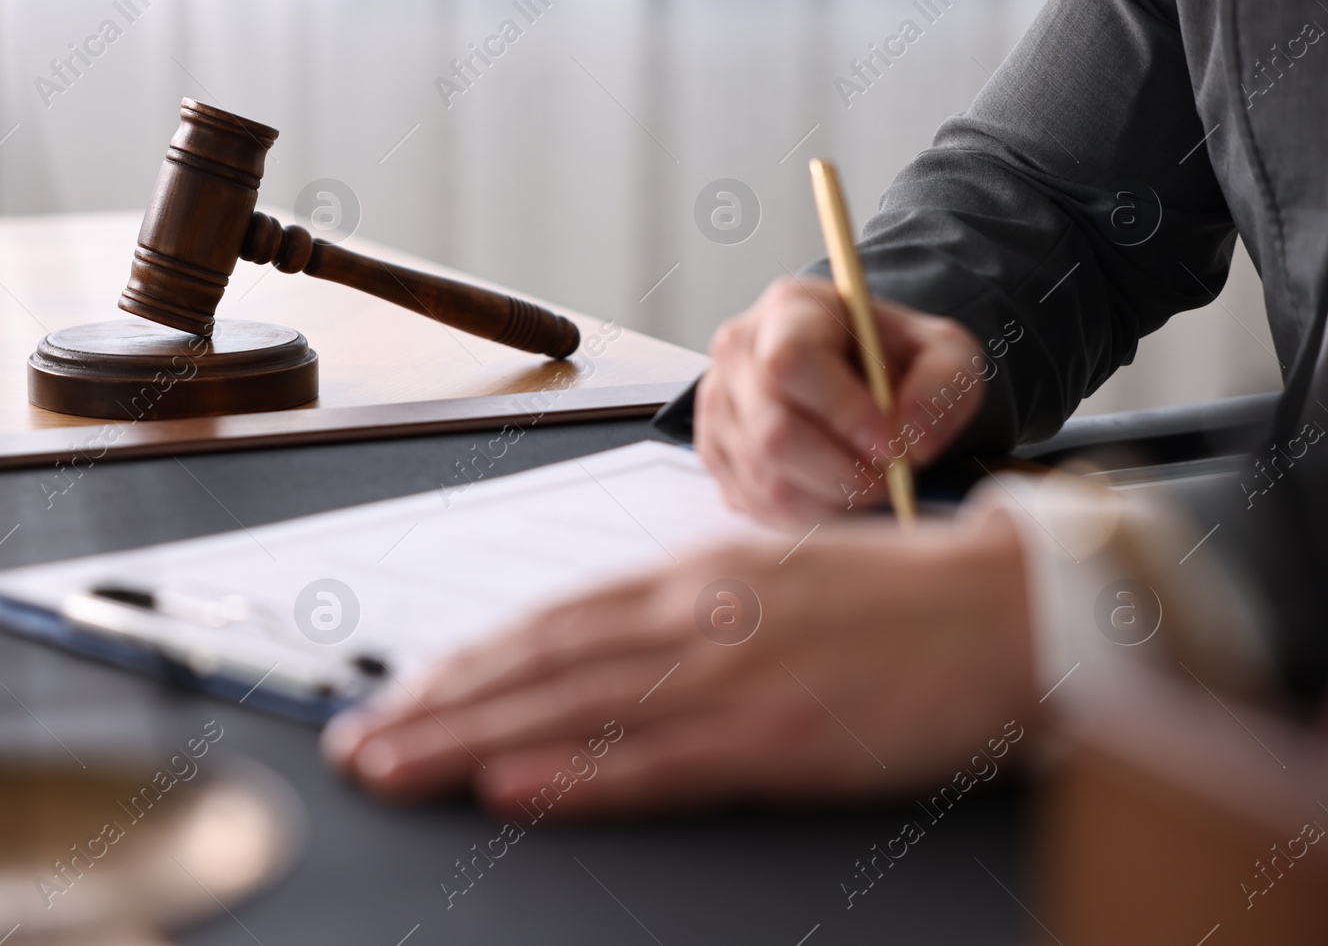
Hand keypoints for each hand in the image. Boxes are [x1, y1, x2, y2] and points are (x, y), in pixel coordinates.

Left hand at [320, 507, 1035, 816]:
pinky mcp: (780, 736)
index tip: (396, 694)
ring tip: (393, 765)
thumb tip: (598, 644)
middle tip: (356, 743)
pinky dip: (578, 776)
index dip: (464, 661)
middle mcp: (696, 615)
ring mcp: (734, 674)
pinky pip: (660, 760)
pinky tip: (514, 789)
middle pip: (538, 663)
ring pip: (574, 708)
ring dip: (471, 739)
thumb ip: (681, 612)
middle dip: (436, 704)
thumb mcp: (768, 582)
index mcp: (694, 577)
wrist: (1009, 610)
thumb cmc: (892, 603)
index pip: (549, 619)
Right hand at [696, 276, 985, 527]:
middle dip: (843, 472)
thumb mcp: (941, 349)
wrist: (853, 370)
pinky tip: (838, 493)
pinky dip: (807, 515)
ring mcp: (716, 408)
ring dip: (830, 499)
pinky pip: (756, 504)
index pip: (792, 363)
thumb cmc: (891, 357)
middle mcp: (737, 353)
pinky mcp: (713, 455)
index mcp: (789, 309)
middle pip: (773, 433)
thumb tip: (911, 438)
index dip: (843, 413)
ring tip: (868, 485)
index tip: (893, 445)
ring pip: (765, 479)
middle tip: (890, 480)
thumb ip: (943, 382)